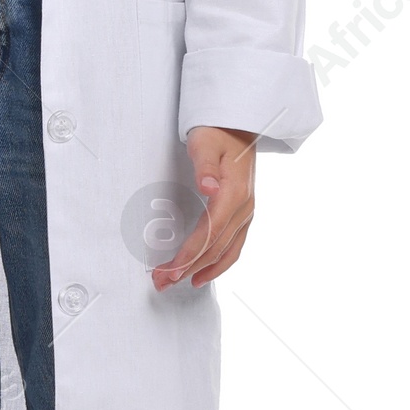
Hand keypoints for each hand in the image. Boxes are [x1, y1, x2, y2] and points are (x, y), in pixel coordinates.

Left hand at [151, 127, 256, 289]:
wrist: (237, 125)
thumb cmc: (216, 132)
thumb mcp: (205, 142)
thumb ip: (205, 165)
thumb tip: (207, 187)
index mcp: (234, 193)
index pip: (210, 232)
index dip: (190, 254)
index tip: (171, 270)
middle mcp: (244, 207)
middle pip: (216, 247)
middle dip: (189, 268)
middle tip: (162, 282)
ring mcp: (246, 212)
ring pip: (227, 252)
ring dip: (202, 271)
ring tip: (178, 284)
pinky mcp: (243, 214)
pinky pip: (234, 246)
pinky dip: (219, 264)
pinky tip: (203, 274)